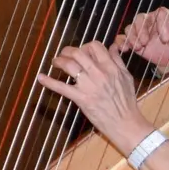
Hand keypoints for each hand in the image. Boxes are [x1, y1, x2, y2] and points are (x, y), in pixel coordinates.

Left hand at [37, 43, 151, 155]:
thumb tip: (112, 46)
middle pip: (78, 53)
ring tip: (55, 62)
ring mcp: (89, 86)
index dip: (85, 46)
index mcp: (110, 67)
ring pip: (69, 66)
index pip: (94, 46)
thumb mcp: (127, 77)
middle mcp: (99, 73)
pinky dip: (49, 82)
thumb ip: (118, 61)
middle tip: (63, 55)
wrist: (125, 123)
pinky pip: (62, 88)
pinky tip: (41, 77)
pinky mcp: (81, 98)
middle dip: (68, 51)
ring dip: (59, 61)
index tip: (81, 52)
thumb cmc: (127, 102)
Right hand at [112, 7, 168, 74]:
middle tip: (145, 42)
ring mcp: (140, 29)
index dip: (162, 25)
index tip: (166, 39)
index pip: (160, 14)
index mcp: (164, 16)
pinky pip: (122, 37)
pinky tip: (124, 49)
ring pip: (130, 27)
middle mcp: (150, 20)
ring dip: (132, 37)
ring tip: (137, 47)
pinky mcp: (133, 39)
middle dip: (141, 30)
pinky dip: (121, 42)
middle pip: (141, 18)